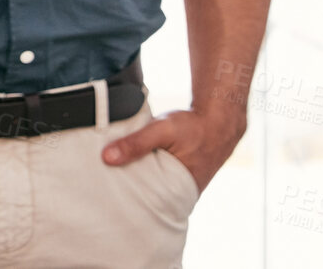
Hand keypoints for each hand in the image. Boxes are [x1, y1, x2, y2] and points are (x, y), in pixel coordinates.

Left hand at [102, 106, 240, 192]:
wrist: (219, 120)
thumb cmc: (193, 127)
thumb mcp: (161, 130)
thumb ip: (136, 144)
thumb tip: (107, 158)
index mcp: (178, 191)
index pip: (146, 203)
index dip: (125, 198)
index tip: (104, 192)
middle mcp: (182, 194)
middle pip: (147, 196)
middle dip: (129, 190)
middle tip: (103, 183)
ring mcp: (182, 186)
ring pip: (153, 186)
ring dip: (137, 179)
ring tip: (111, 174)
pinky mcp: (180, 176)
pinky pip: (159, 178)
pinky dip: (146, 172)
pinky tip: (128, 164)